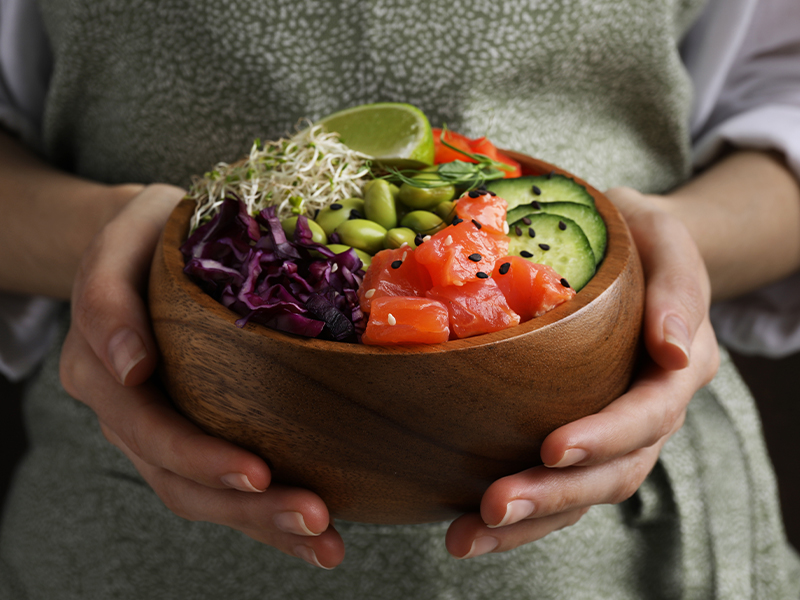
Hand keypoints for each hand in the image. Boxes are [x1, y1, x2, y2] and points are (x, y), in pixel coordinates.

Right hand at [59, 184, 343, 568]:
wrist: (148, 246)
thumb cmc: (146, 236)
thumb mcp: (121, 240)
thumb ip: (107, 297)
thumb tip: (131, 368)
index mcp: (101, 367)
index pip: (145, 423)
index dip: (197, 454)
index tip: (254, 472)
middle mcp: (127, 411)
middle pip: (179, 477)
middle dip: (247, 506)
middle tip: (312, 514)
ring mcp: (160, 429)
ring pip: (203, 495)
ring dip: (265, 524)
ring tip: (326, 540)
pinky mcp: (196, 431)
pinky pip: (224, 485)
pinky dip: (267, 515)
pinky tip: (316, 533)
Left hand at [445, 186, 719, 557]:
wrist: (633, 250)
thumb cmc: (642, 239)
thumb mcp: (665, 240)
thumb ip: (677, 289)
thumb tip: (675, 349)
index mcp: (677, 369)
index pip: (649, 414)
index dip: (606, 436)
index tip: (555, 448)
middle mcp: (651, 412)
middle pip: (613, 472)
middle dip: (554, 495)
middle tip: (493, 506)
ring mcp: (614, 431)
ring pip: (582, 492)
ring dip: (528, 520)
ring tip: (468, 536)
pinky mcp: (579, 435)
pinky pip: (556, 482)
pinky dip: (520, 510)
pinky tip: (470, 521)